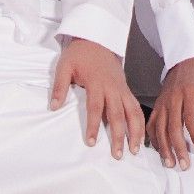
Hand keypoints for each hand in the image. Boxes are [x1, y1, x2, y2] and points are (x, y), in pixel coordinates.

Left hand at [50, 37, 142, 158]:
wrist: (96, 39)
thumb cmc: (79, 54)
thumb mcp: (64, 66)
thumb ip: (59, 86)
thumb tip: (53, 106)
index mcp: (96, 82)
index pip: (95, 108)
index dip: (93, 126)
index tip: (91, 143)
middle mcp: (112, 87)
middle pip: (118, 114)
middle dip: (118, 135)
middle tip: (117, 155)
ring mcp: (122, 88)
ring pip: (132, 112)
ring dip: (135, 131)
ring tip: (134, 149)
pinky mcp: (126, 89)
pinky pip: (136, 107)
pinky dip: (140, 122)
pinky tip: (140, 136)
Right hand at [148, 55, 193, 168]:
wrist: (186, 57)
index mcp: (190, 92)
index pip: (191, 119)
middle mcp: (174, 97)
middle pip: (173, 127)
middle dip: (178, 148)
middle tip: (184, 165)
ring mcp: (163, 101)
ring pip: (160, 127)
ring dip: (164, 147)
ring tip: (170, 163)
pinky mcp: (158, 103)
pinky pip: (152, 122)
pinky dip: (153, 137)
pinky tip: (159, 149)